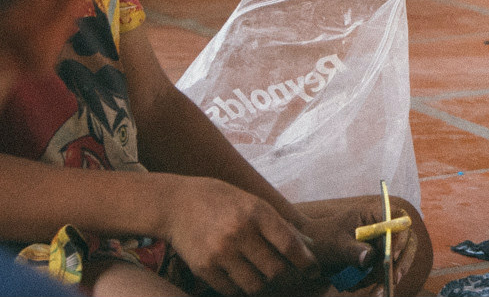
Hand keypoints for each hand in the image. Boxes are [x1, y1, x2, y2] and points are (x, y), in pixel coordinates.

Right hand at [156, 174, 315, 295]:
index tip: (313, 270)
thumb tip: (307, 248)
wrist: (175, 204)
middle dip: (288, 278)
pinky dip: (241, 288)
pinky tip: (243, 278)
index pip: (289, 245)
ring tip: (266, 278)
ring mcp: (220, 252)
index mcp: (255, 212)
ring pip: (255, 286)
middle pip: (275, 271)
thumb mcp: (252, 201)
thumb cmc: (220, 201)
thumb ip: (277, 224)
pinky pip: (232, 290)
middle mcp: (239, 232)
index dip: (306, 262)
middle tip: (291, 279)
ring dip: (265, 285)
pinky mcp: (204, 268)